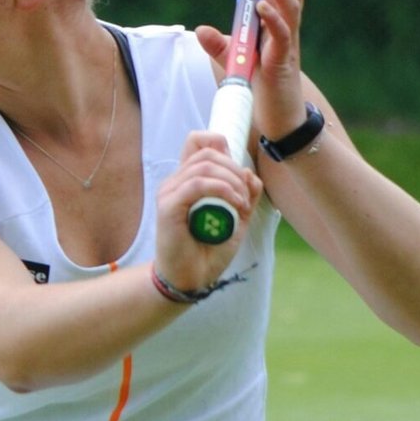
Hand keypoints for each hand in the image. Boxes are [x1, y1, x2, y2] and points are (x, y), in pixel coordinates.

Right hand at [155, 130, 263, 290]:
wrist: (191, 278)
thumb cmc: (208, 250)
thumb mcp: (236, 219)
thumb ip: (245, 196)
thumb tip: (251, 174)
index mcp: (188, 180)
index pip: (197, 142)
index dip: (220, 145)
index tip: (238, 171)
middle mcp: (175, 182)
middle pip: (207, 152)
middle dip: (235, 169)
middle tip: (246, 196)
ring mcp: (169, 192)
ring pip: (204, 166)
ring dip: (232, 182)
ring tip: (242, 204)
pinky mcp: (168, 207)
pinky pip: (197, 184)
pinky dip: (223, 191)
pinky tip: (235, 205)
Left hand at [195, 0, 309, 138]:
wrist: (276, 121)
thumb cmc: (259, 87)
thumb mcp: (235, 61)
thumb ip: (220, 44)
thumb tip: (200, 28)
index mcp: (278, 26)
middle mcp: (287, 31)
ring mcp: (287, 46)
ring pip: (290, 7)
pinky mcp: (282, 63)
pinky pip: (282, 36)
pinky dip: (273, 19)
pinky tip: (263, 6)